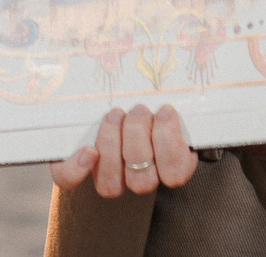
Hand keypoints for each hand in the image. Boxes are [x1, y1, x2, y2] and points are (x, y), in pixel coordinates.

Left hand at [50, 104, 196, 197]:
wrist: (114, 101)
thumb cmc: (146, 98)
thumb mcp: (165, 97)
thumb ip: (172, 100)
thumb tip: (194, 81)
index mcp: (170, 164)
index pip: (175, 173)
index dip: (170, 144)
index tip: (165, 112)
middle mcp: (141, 178)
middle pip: (143, 180)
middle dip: (139, 136)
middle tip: (138, 109)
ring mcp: (111, 178)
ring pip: (111, 184)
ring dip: (112, 144)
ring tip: (115, 114)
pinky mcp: (77, 170)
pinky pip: (70, 180)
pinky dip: (76, 169)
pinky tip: (87, 150)